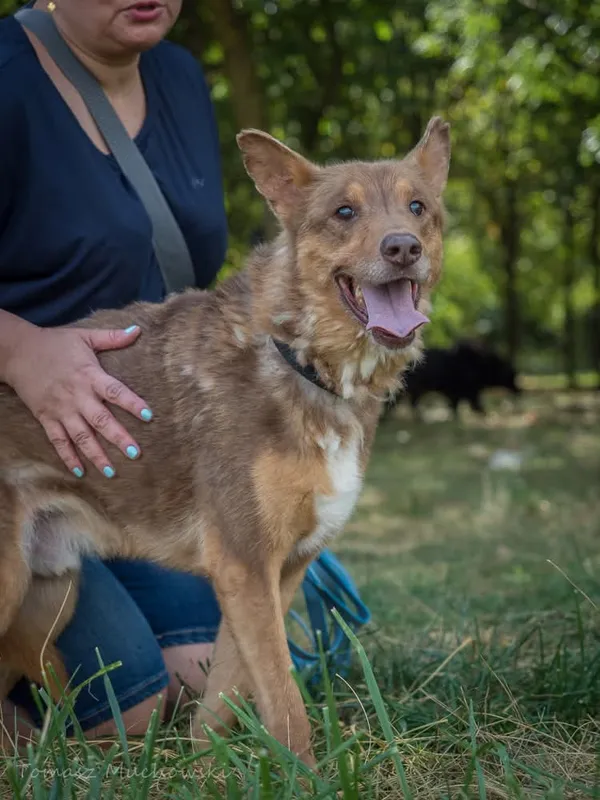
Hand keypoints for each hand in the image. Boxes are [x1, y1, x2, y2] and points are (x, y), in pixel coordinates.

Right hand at [6, 324, 151, 477]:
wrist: (17, 351)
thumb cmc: (55, 343)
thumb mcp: (84, 336)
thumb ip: (112, 337)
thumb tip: (139, 330)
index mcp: (90, 375)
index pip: (116, 391)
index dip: (133, 403)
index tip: (149, 416)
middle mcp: (77, 395)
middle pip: (101, 420)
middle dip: (119, 438)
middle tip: (136, 454)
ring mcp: (60, 409)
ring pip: (80, 436)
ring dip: (96, 454)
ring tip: (111, 471)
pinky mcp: (45, 418)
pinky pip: (58, 441)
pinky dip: (68, 457)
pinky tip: (79, 472)